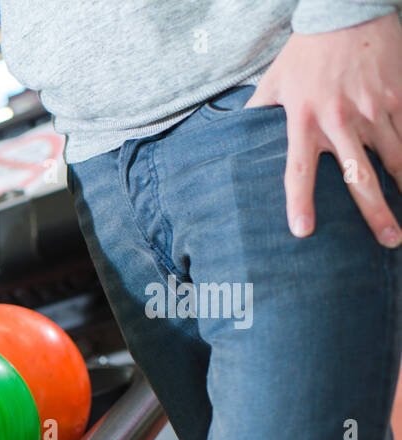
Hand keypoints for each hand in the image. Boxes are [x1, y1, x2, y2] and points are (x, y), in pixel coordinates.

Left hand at [246, 13, 401, 246]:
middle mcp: (340, 119)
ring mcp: (375, 109)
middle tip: (387, 241)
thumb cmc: (306, 52)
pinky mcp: (399, 96)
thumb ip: (257, 113)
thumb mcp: (274, 81)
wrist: (347, 12)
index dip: (300, 202)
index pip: (299, 170)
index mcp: (303, 119)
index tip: (303, 231)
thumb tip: (231, 138)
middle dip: (375, 212)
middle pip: (359, 175)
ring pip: (394, 159)